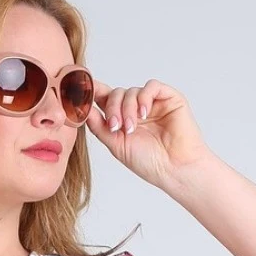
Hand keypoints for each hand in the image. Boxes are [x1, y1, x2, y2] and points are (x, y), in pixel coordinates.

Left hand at [85, 77, 210, 188]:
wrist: (174, 169)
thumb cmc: (149, 162)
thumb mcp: (116, 144)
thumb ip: (99, 126)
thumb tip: (83, 108)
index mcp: (123, 119)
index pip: (106, 99)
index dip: (93, 92)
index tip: (81, 90)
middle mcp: (137, 109)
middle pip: (117, 93)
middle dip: (112, 108)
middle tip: (115, 126)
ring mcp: (153, 103)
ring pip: (132, 91)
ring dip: (128, 108)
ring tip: (132, 128)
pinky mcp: (169, 98)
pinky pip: (151, 86)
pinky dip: (144, 97)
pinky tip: (144, 114)